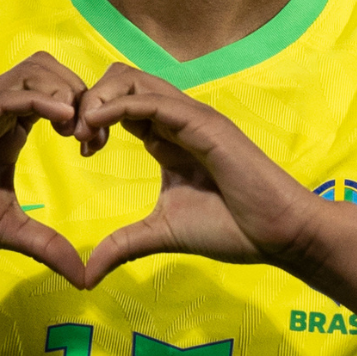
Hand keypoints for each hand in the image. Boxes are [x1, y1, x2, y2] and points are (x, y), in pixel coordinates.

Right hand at [0, 52, 87, 286]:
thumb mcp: (7, 233)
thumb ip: (47, 246)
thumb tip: (84, 276)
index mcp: (3, 131)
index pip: (51, 92)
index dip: (82, 111)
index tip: (95, 147)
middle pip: (44, 68)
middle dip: (79, 92)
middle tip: (91, 135)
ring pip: (29, 72)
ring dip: (65, 92)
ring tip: (78, 130)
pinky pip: (7, 96)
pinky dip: (42, 101)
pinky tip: (63, 123)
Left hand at [77, 63, 328, 287]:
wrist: (279, 234)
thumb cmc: (231, 229)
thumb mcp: (161, 234)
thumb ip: (123, 245)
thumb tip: (86, 276)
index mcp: (167, 136)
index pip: (120, 103)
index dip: (92, 118)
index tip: (83, 150)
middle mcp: (177, 118)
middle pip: (121, 79)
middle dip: (89, 100)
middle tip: (77, 137)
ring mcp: (191, 116)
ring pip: (132, 80)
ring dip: (98, 99)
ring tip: (83, 133)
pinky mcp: (202, 123)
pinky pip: (152, 100)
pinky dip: (117, 107)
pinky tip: (96, 128)